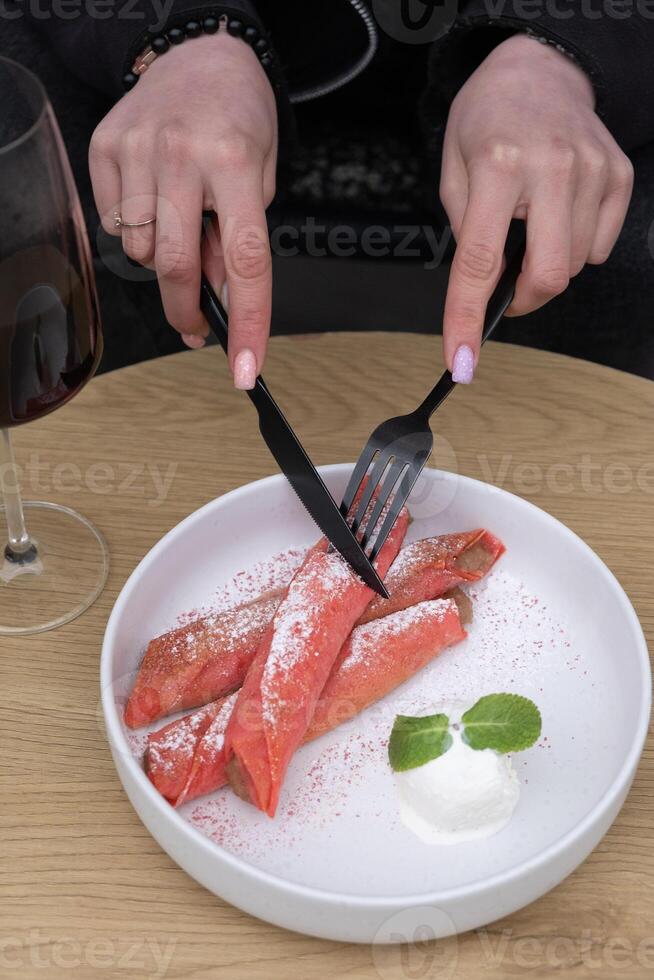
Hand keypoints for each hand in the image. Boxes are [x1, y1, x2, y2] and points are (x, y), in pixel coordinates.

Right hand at [90, 33, 277, 387]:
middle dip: (186, 311)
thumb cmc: (239, 118)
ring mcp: (137, 149)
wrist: (199, 53)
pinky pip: (115, 224)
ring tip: (181, 225)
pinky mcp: (105, 147)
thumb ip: (238, 235)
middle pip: (175, 265)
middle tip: (197, 327)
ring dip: (162, 259)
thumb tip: (216, 295)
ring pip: (140, 250)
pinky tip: (153, 202)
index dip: (249, 322)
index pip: (246, 261)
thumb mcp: (261, 176)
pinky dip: (136, 230)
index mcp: (234, 162)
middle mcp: (181, 155)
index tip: (246, 368)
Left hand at [440, 34, 633, 382]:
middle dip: (523, 298)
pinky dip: (574, 245)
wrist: (540, 70)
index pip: (479, 262)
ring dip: (546, 263)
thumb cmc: (487, 121)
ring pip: (573, 266)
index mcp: (497, 166)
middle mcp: (552, 168)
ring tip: (531, 220)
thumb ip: (465, 231)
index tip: (462, 362)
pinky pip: (598, 247)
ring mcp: (593, 171)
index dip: (466, 319)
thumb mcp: (453, 170)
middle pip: (546, 276)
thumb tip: (483, 291)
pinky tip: (558, 212)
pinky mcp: (619, 177)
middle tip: (506, 285)